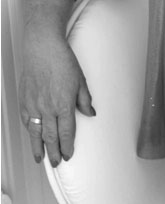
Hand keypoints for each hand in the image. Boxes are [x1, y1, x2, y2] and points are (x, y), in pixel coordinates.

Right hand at [19, 34, 95, 166]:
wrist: (43, 48)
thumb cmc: (63, 61)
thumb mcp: (80, 80)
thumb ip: (85, 99)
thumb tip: (91, 113)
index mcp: (64, 104)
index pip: (66, 132)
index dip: (67, 146)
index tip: (68, 155)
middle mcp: (47, 108)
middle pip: (50, 137)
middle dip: (53, 152)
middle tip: (55, 163)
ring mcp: (34, 105)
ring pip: (35, 132)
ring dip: (38, 147)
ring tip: (41, 158)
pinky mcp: (24, 100)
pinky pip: (26, 120)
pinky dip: (29, 130)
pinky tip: (32, 136)